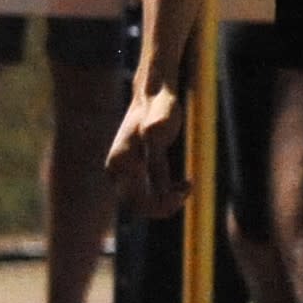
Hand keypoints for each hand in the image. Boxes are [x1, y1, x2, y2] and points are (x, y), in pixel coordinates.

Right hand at [106, 79, 190, 218]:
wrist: (152, 97)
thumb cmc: (161, 105)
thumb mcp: (164, 117)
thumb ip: (158, 130)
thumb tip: (153, 133)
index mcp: (122, 161)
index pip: (139, 200)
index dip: (164, 204)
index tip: (186, 189)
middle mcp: (116, 170)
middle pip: (136, 206)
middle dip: (163, 205)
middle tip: (186, 190)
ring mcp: (120, 172)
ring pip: (139, 203)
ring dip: (164, 201)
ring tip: (185, 186)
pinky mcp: (129, 171)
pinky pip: (143, 194)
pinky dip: (163, 195)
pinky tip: (180, 184)